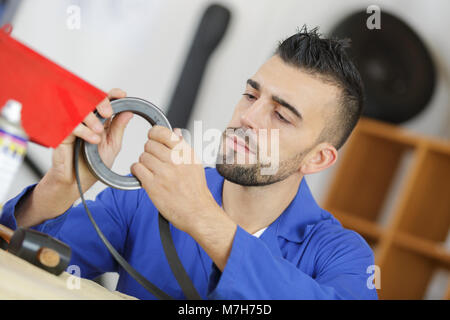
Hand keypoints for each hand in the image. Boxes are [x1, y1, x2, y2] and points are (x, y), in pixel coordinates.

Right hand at [15, 88, 133, 226]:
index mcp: (100, 122)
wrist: (76, 184)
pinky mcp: (61, 135)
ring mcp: (73, 126)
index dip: (113, 95)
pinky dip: (84, 131)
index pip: (105, 102)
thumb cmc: (92, 167)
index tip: (122, 95)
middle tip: (108, 112)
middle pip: (91, 101)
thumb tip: (129, 112)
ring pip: (79, 110)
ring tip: (100, 132)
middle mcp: (86, 121)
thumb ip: (118, 129)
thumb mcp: (112, 146)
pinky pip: (70, 125)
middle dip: (101, 103)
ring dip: (92, 119)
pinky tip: (92, 140)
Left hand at [131, 126, 218, 232]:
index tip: (152, 137)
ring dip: (144, 163)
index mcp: (186, 153)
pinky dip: (137, 172)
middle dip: (149, 151)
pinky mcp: (153, 185)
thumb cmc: (196, 191)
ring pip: (142, 156)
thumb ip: (183, 148)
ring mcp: (164, 173)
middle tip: (154, 160)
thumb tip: (175, 133)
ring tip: (152, 171)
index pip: (164, 133)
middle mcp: (176, 161)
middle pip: (150, 144)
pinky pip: (137, 169)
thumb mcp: (195, 164)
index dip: (154, 133)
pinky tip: (145, 176)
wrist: (197, 212)